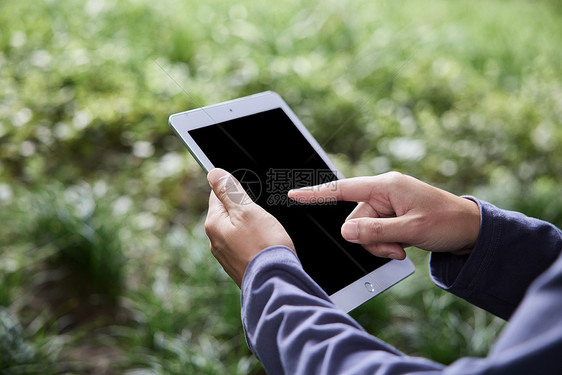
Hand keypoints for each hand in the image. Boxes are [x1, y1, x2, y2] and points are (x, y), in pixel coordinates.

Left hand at [205, 168, 294, 286]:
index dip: (234, 190)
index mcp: (214, 224)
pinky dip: (254, 241)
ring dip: (250, 226)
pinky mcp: (238, 267)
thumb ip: (229, 191)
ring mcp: (226, 256)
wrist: (275, 283)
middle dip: (243, 209)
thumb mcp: (247, 211)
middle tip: (261, 215)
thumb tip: (213, 174)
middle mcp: (215, 242)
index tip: (248, 195)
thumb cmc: (264, 246)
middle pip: (227, 213)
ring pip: (236, 230)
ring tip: (265, 231)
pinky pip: (243, 245)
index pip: (217, 195)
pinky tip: (265, 245)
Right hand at [288, 172, 479, 259]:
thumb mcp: (411, 230)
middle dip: (371, 239)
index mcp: (386, 186)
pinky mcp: (392, 217)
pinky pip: (376, 233)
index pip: (343, 189)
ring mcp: (388, 206)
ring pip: (364, 230)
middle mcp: (383, 193)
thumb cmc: (447, 222)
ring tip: (403, 247)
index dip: (316, 193)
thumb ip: (375, 231)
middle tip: (396, 248)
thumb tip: (345, 231)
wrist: (471, 230)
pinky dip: (385, 244)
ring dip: (380, 244)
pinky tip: (403, 246)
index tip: (293, 194)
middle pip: (355, 218)